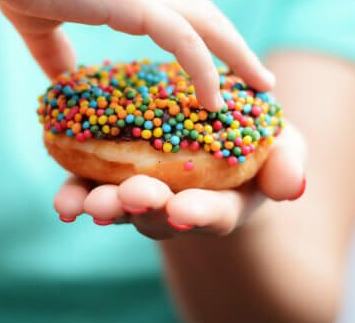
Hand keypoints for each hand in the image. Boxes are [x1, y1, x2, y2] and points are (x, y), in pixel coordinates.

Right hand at [0, 0, 274, 109]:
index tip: (219, 65)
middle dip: (236, 46)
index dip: (204, 38)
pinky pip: (184, 41)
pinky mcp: (136, 6)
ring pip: (207, 25)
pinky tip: (215, 100)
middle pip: (206, 17)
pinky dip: (204, 69)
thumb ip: (56, 55)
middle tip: (260, 78)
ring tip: (262, 86)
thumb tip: (64, 81)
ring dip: (238, 55)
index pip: (179, 15)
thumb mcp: (42, 30)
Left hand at [52, 125, 305, 238]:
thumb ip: (288, 164)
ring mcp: (141, 195)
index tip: (185, 210)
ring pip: (119, 205)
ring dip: (102, 204)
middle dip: (143, 206)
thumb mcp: (282, 149)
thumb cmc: (253, 147)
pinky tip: (63, 200)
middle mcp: (177, 207)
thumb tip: (291, 185)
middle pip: (158, 214)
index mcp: (221, 202)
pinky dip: (75, 195)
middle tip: (131, 196)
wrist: (212, 140)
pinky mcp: (110, 177)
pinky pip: (90, 189)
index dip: (199, 213)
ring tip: (86, 202)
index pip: (213, 213)